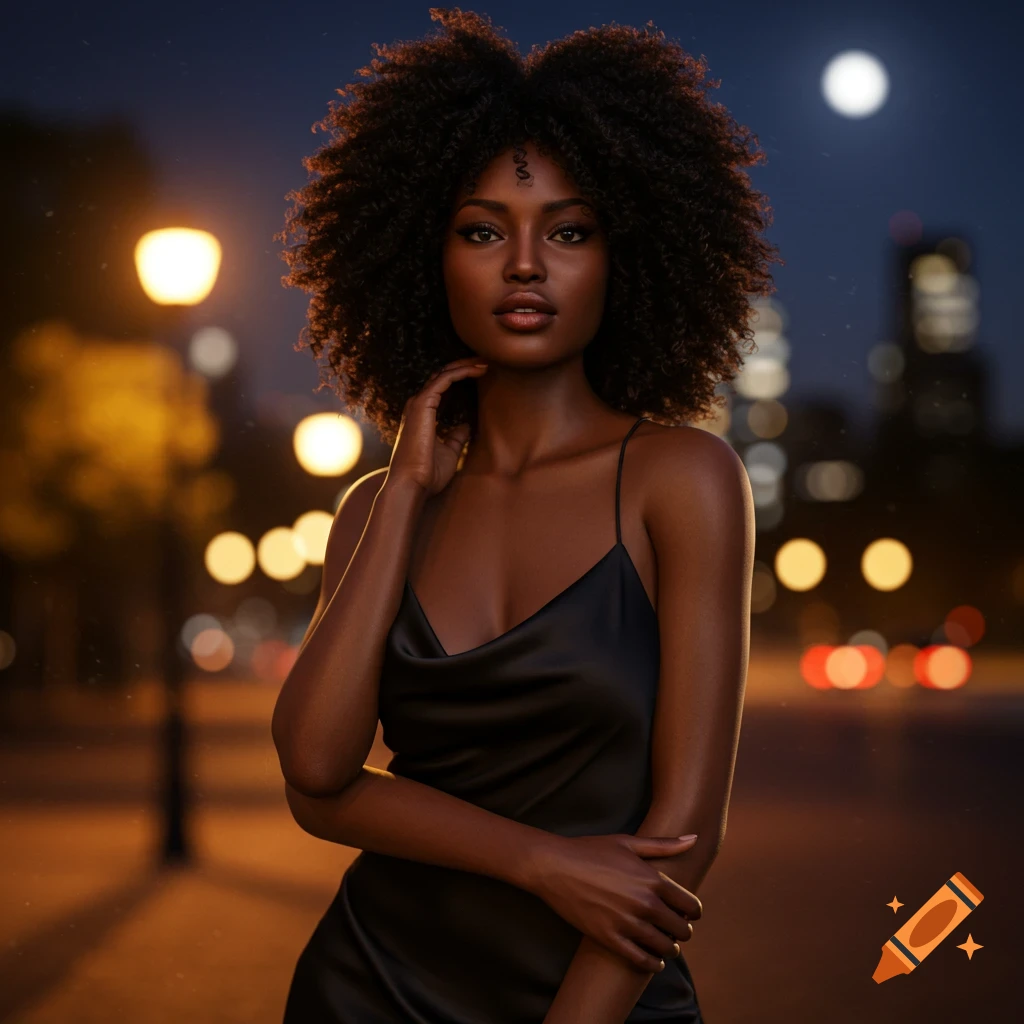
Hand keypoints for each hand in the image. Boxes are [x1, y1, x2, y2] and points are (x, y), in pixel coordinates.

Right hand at [386, 357, 488, 496]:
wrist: (413, 485)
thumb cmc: (428, 474)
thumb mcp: (450, 452)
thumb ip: (457, 437)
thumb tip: (467, 426)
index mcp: (423, 415)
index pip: (443, 387)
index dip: (461, 377)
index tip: (483, 374)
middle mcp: (418, 405)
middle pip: (443, 375)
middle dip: (465, 366)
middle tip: (487, 361)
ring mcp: (418, 404)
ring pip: (444, 373)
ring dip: (466, 365)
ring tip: (486, 361)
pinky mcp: (422, 405)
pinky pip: (444, 380)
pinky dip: (462, 372)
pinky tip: (478, 369)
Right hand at [526, 833, 701, 972]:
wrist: (555, 866)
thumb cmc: (591, 850)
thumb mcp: (628, 842)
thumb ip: (664, 844)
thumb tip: (694, 838)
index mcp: (653, 879)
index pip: (690, 905)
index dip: (693, 911)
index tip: (688, 912)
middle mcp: (645, 903)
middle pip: (681, 929)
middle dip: (682, 930)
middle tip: (676, 929)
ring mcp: (627, 923)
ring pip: (665, 947)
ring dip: (670, 948)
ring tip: (667, 945)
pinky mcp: (609, 938)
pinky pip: (641, 960)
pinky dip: (652, 964)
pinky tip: (654, 960)